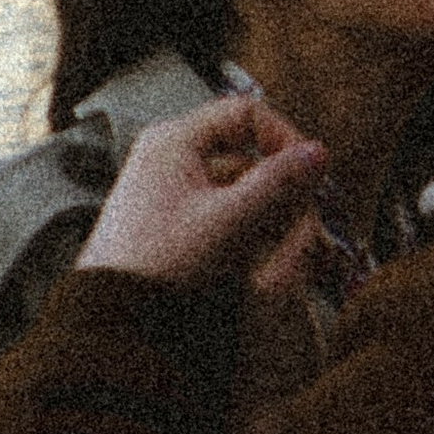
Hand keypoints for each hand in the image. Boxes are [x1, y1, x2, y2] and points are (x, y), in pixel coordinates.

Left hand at [79, 93, 327, 291]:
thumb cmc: (164, 264)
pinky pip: (222, 211)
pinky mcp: (171, 220)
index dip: (284, 137)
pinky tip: (262, 262)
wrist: (114, 320)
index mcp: (174, 140)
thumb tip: (320, 153)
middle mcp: (169, 155)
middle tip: (307, 218)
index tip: (312, 173)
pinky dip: (247, 229)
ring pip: (238, 186)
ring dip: (269, 211)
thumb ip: (278, 183)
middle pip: (244, 153)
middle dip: (280, 186)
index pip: (245, 113)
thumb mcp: (229, 221)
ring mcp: (168, 188)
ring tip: (290, 247)